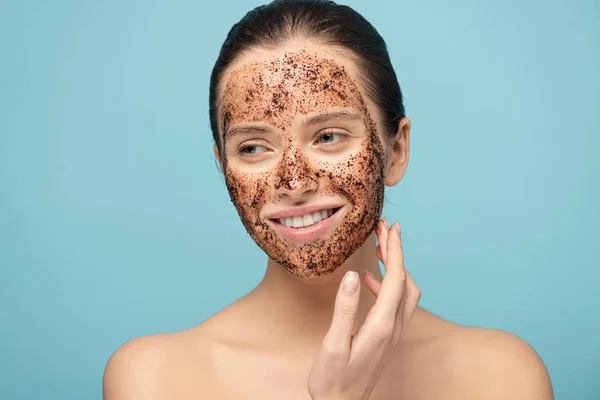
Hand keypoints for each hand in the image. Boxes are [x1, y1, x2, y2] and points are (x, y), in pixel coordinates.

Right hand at [307, 218, 420, 399]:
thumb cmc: (332, 381)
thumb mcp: (332, 345)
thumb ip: (344, 310)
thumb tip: (351, 276)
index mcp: (381, 327)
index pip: (396, 279)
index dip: (394, 251)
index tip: (389, 227)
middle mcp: (394, 329)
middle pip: (406, 281)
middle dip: (397, 253)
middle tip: (384, 230)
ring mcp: (393, 334)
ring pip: (406, 292)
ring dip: (396, 268)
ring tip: (377, 249)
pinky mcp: (388, 338)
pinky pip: (398, 304)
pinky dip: (388, 285)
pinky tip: (366, 281)